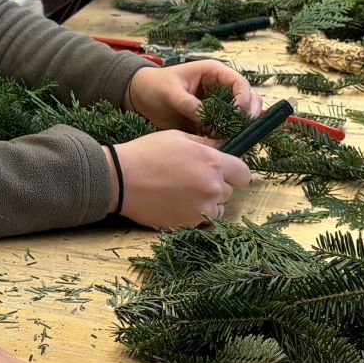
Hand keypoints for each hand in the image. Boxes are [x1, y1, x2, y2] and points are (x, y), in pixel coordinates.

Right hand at [112, 131, 252, 229]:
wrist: (119, 179)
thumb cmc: (146, 153)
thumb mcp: (179, 137)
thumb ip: (206, 144)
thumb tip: (222, 148)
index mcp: (213, 163)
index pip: (244, 174)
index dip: (234, 172)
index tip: (223, 172)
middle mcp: (212, 188)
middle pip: (229, 192)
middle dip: (216, 186)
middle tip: (193, 179)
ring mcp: (200, 210)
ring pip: (217, 209)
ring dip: (206, 203)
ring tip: (183, 193)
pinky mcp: (187, 224)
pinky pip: (200, 221)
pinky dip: (192, 215)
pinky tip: (174, 204)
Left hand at [124, 61, 261, 131]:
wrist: (141, 98)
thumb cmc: (155, 86)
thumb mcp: (170, 92)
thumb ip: (188, 104)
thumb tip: (206, 119)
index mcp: (214, 74)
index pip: (240, 83)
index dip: (243, 98)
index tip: (236, 112)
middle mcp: (220, 89)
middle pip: (249, 100)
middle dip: (247, 115)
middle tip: (237, 128)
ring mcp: (217, 106)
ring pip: (239, 118)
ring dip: (236, 128)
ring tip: (223, 137)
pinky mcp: (211, 122)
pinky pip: (224, 130)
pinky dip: (224, 137)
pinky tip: (214, 142)